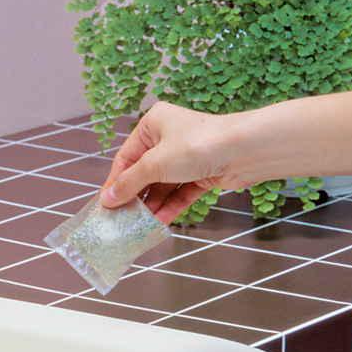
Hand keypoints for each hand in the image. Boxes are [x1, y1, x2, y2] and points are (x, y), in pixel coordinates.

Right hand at [100, 102, 241, 224]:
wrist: (246, 150)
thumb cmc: (197, 145)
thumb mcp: (155, 164)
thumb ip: (129, 183)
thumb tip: (107, 199)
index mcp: (152, 125)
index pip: (126, 158)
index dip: (115, 182)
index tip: (106, 205)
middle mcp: (168, 138)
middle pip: (144, 173)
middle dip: (135, 197)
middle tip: (121, 219)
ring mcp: (186, 157)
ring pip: (162, 185)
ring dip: (152, 205)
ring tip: (138, 226)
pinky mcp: (202, 173)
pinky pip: (180, 192)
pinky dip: (170, 206)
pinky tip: (159, 222)